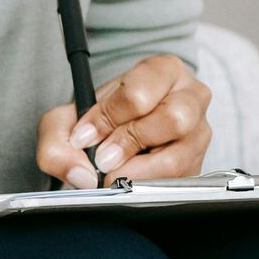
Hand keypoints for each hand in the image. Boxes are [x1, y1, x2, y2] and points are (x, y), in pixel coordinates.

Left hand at [37, 54, 212, 188]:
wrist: (115, 134)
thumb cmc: (99, 119)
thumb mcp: (67, 119)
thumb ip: (58, 140)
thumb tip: (81, 174)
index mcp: (162, 71)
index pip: (139, 92)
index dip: (107, 118)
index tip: (84, 137)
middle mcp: (191, 97)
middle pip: (173, 119)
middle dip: (129, 143)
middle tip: (102, 159)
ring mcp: (199, 133)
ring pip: (177, 158)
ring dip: (136, 172)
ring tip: (113, 174)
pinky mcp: (198, 165)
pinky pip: (176, 183)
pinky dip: (145, 188)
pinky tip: (129, 182)